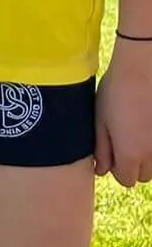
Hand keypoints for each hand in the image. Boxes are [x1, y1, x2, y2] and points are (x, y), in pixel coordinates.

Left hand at [94, 46, 151, 186]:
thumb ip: (101, 148)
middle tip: (125, 142)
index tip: (112, 151)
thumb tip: (101, 170)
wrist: (142, 67)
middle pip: (144, 176)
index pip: (126, 179)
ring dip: (148, 157)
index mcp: (130, 153)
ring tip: (137, 133)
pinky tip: (146, 127)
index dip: (116, 168)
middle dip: (134, 166)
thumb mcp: (100, 120)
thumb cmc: (116, 91)